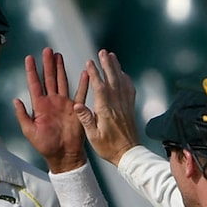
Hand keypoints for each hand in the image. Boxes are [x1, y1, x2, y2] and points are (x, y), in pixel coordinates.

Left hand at [13, 47, 88, 172]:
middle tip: (47, 49)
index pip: (35, 84)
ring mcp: (64, 104)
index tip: (29, 58)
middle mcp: (52, 101)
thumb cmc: (45, 145)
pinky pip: (80, 93)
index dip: (32, 71)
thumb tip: (15, 99)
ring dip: (61, 68)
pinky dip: (83, 83)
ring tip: (59, 55)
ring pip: (62, 81)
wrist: (63, 155)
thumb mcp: (29, 131)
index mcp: (40, 106)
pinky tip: (84, 72)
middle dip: (48, 64)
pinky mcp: (76, 109)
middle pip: (49, 78)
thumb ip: (22, 115)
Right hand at [73, 50, 139, 165]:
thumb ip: (86, 119)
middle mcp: (117, 105)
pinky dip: (126, 79)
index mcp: (106, 111)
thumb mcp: (93, 136)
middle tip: (103, 52)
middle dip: (107, 65)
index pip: (99, 88)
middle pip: (112, 80)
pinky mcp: (130, 108)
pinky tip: (122, 73)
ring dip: (116, 68)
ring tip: (112, 56)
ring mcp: (125, 106)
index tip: (89, 62)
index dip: (94, 74)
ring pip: (121, 82)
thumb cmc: (108, 147)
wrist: (128, 154)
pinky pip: (129, 89)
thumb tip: (76, 105)